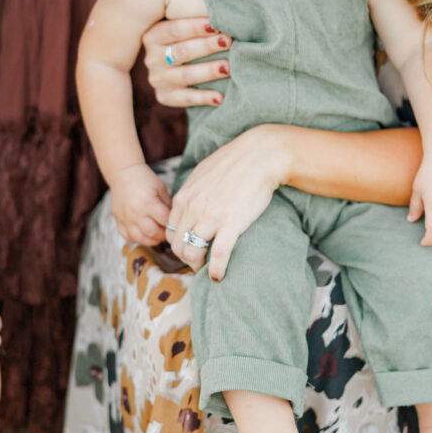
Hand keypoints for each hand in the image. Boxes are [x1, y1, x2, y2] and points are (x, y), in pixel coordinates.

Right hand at [110, 164, 171, 244]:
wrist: (124, 174)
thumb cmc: (145, 179)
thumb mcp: (161, 189)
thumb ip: (167, 205)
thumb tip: (174, 220)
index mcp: (148, 203)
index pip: (164, 221)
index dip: (172, 224)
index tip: (176, 224)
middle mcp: (136, 213)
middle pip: (153, 233)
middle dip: (163, 235)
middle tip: (168, 232)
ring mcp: (125, 218)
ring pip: (140, 238)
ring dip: (151, 240)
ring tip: (157, 236)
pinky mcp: (118, 220)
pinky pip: (127, 236)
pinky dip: (137, 239)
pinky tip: (144, 235)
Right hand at [142, 17, 232, 107]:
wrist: (175, 66)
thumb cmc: (188, 37)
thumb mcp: (181, 24)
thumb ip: (192, 16)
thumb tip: (221, 9)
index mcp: (153, 35)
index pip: (174, 29)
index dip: (195, 27)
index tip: (216, 24)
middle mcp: (152, 58)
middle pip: (182, 51)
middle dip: (207, 46)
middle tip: (228, 41)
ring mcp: (158, 79)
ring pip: (186, 75)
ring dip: (209, 71)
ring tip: (228, 67)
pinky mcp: (165, 96)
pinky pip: (185, 98)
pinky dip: (203, 98)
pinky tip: (219, 98)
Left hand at [165, 126, 289, 279]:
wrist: (260, 156)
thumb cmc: (235, 162)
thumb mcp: (203, 173)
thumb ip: (192, 191)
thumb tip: (188, 202)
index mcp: (184, 197)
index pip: (171, 231)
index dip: (179, 244)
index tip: (190, 248)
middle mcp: (193, 208)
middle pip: (178, 245)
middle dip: (186, 258)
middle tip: (198, 262)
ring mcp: (211, 217)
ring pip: (193, 253)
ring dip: (198, 266)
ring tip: (207, 269)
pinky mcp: (231, 224)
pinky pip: (218, 256)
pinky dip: (216, 271)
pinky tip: (218, 276)